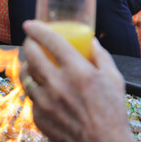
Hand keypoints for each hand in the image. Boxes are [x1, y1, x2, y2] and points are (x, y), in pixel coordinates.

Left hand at [20, 20, 136, 141]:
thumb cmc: (112, 113)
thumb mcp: (114, 80)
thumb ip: (101, 56)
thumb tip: (90, 40)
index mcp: (78, 71)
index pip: (51, 41)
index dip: (37, 28)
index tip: (30, 24)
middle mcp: (58, 84)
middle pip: (31, 54)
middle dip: (28, 43)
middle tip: (31, 41)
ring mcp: (46, 102)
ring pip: (25, 75)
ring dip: (27, 65)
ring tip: (32, 63)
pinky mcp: (39, 117)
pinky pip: (31, 96)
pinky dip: (35, 89)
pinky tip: (43, 89)